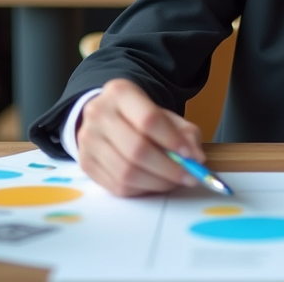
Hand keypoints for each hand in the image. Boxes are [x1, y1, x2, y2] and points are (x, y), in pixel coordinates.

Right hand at [75, 78, 205, 196]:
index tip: (192, 155)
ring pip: (126, 172)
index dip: (172, 141)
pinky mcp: (85, 163)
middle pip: (137, 149)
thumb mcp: (162, 113)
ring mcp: (88, 140)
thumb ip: (184, 131)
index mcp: (120, 93)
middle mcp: (98, 114)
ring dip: (157, 183)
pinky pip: (117, 186)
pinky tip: (155, 184)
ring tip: (174, 182)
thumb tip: (197, 158)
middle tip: (190, 177)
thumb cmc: (138, 115)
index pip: (149, 120)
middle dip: (169, 168)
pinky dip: (142, 190)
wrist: (104, 115)